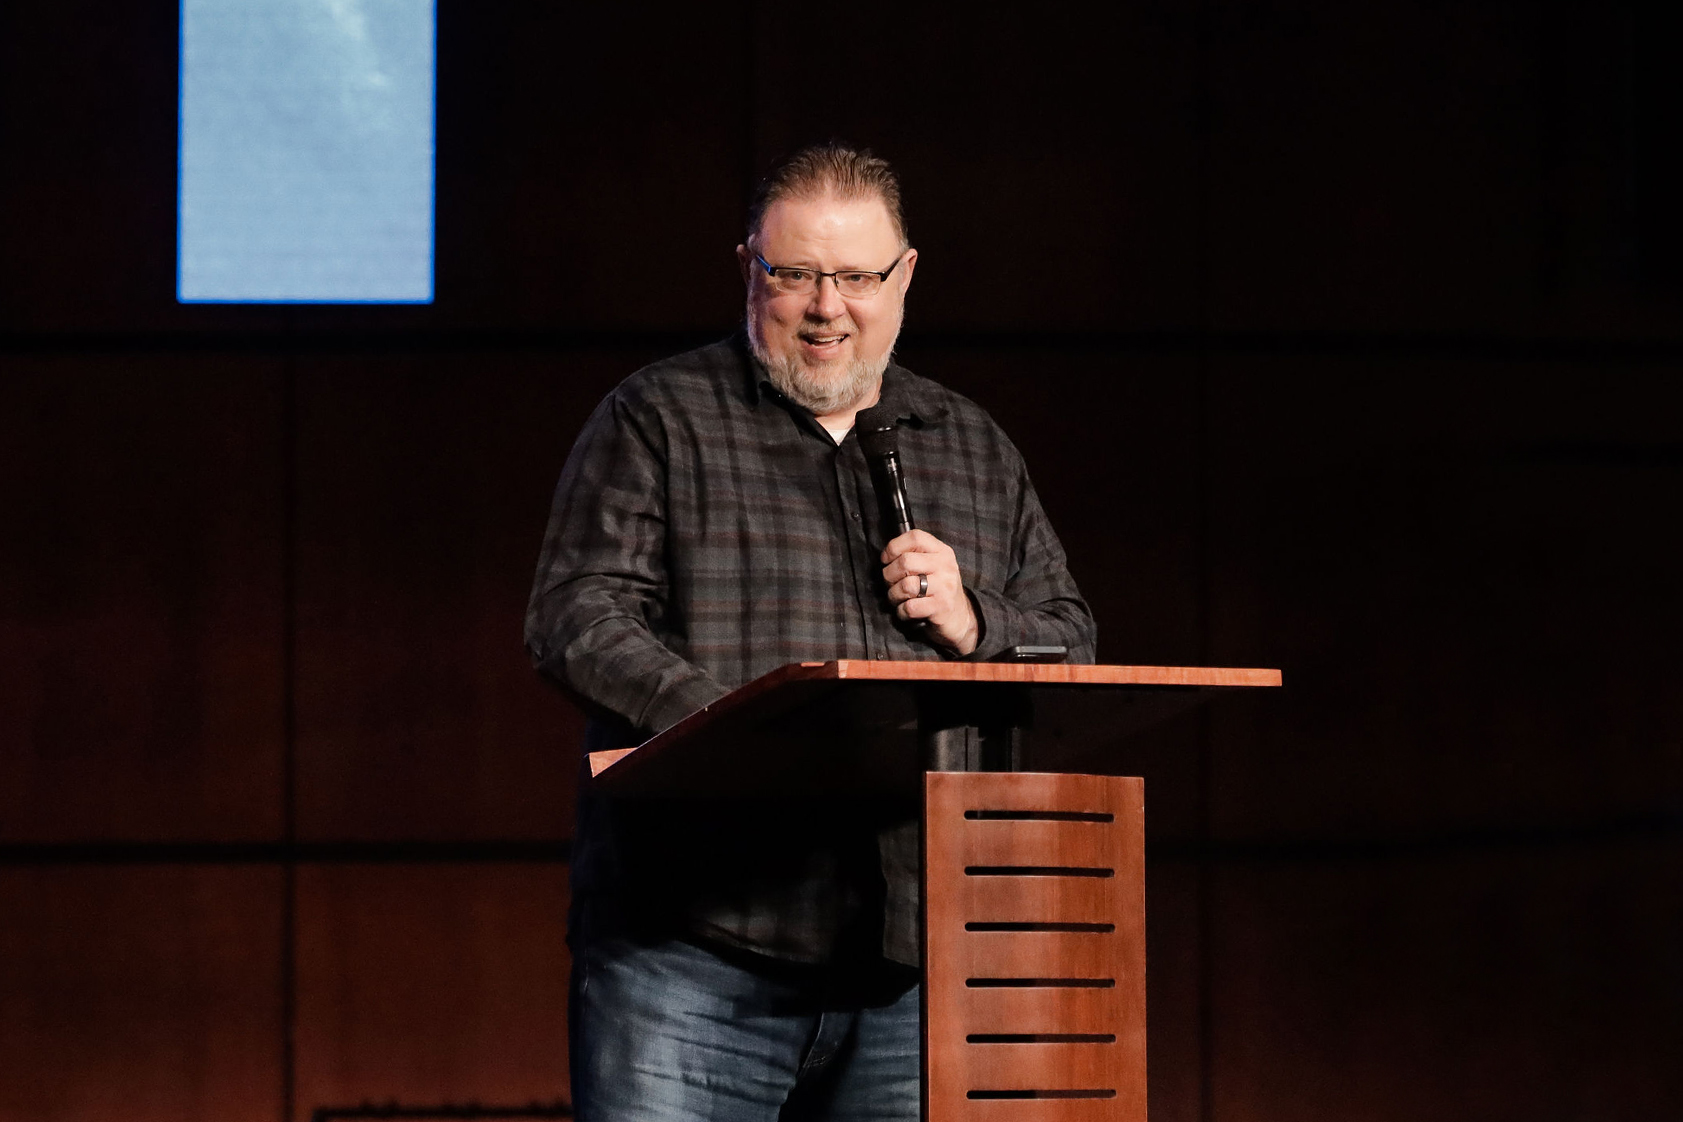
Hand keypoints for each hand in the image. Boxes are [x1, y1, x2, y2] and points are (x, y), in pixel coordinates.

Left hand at [881, 529, 978, 655]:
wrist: (960, 616)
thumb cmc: (938, 589)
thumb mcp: (933, 566)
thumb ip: (915, 555)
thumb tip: (886, 556)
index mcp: (942, 551)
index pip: (915, 537)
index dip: (894, 547)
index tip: (886, 560)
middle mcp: (946, 566)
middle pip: (905, 562)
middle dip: (889, 575)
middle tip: (890, 583)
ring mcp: (945, 586)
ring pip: (906, 585)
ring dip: (894, 595)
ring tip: (897, 598)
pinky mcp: (941, 607)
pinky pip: (910, 607)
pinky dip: (901, 611)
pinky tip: (905, 611)